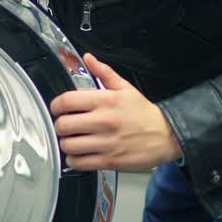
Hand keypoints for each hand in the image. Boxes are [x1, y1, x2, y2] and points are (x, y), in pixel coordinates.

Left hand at [50, 53, 182, 171]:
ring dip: (66, 143)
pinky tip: (80, 154)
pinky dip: (74, 160)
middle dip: (60, 125)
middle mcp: (103, 121)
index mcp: (105, 101)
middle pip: (63, 125)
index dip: (56, 105)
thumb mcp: (125, 88)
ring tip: (73, 140)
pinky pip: (78, 163)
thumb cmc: (144, 113)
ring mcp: (105, 143)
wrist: (166, 135)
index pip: (66, 101)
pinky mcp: (109, 160)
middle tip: (66, 125)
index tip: (58, 109)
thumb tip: (88, 58)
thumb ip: (104, 72)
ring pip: (68, 146)